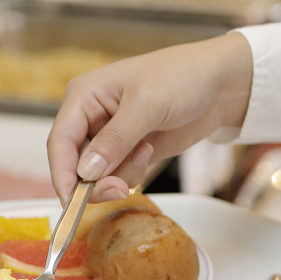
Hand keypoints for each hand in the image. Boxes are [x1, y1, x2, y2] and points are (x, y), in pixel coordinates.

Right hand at [47, 33, 253, 202]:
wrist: (221, 84)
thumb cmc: (183, 77)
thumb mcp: (147, 104)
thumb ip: (115, 140)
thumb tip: (86, 171)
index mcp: (83, 97)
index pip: (59, 142)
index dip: (62, 174)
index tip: (71, 203)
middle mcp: (89, 118)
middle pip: (73, 164)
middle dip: (95, 181)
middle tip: (118, 189)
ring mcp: (108, 137)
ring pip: (96, 176)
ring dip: (119, 175)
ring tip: (146, 152)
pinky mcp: (126, 151)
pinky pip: (116, 176)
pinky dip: (131, 174)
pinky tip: (150, 151)